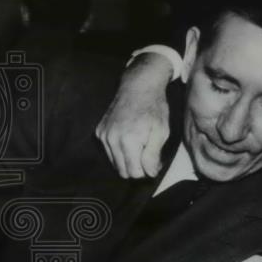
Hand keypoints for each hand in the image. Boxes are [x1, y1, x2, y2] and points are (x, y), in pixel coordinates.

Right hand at [95, 53, 172, 178]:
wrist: (138, 87)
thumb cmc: (154, 108)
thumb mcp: (161, 132)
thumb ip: (153, 155)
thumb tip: (149, 174)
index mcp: (128, 140)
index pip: (134, 173)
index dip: (146, 171)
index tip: (154, 162)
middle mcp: (111, 139)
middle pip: (123, 171)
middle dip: (137, 168)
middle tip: (148, 155)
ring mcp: (103, 135)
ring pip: (115, 163)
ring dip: (127, 160)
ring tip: (139, 145)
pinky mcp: (99, 131)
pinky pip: (109, 152)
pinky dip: (119, 150)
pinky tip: (129, 138)